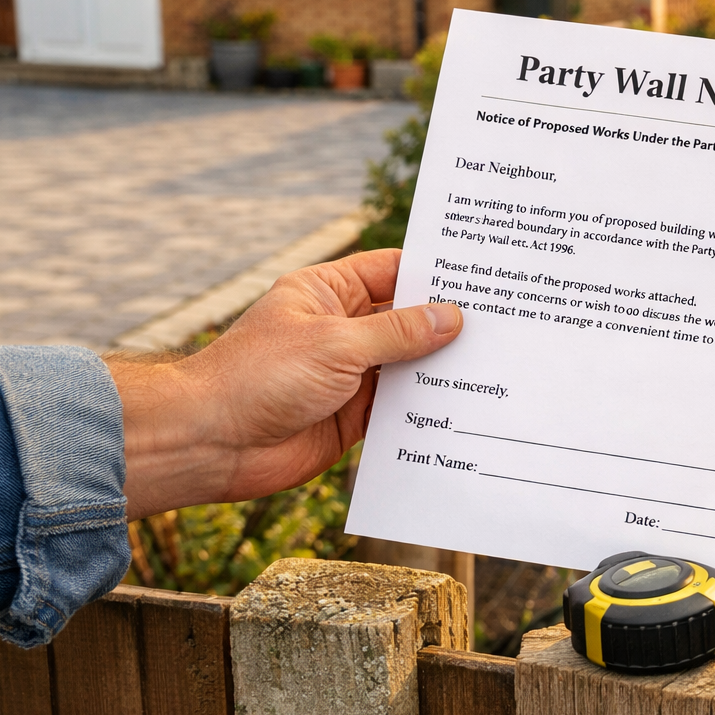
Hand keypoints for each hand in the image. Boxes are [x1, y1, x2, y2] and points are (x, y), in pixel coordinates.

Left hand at [108, 249, 462, 519]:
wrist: (209, 444)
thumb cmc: (257, 377)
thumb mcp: (336, 344)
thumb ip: (399, 332)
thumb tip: (453, 317)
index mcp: (329, 292)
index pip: (393, 271)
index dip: (436, 273)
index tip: (483, 276)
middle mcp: (342, 329)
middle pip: (408, 320)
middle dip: (448, 323)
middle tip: (505, 323)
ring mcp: (349, 374)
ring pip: (409, 365)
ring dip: (443, 368)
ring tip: (497, 365)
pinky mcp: (354, 416)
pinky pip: (401, 408)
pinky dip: (429, 408)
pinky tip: (466, 406)